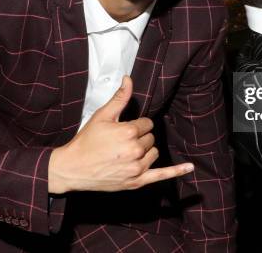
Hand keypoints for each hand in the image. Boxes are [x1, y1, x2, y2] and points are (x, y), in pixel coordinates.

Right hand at [48, 76, 193, 193]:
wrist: (73, 167)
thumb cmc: (87, 141)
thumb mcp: (102, 116)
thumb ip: (120, 98)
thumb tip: (129, 79)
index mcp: (128, 132)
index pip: (147, 123)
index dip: (137, 125)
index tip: (124, 129)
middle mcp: (135, 150)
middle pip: (150, 138)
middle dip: (139, 137)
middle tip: (120, 142)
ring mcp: (137, 168)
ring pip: (154, 152)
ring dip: (145, 151)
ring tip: (126, 153)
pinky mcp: (136, 181)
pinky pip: (161, 175)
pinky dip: (176, 171)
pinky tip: (189, 168)